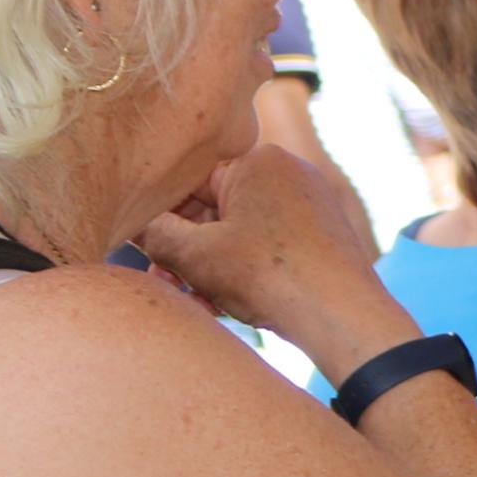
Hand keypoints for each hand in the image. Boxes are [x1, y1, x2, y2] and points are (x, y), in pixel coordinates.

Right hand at [139, 144, 408, 376]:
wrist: (344, 316)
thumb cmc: (271, 276)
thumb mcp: (196, 254)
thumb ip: (154, 232)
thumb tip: (131, 221)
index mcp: (257, 160)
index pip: (189, 182)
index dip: (159, 218)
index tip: (141, 249)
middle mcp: (287, 173)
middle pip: (214, 209)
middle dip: (185, 250)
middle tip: (165, 282)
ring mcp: (308, 204)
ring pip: (237, 232)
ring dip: (209, 267)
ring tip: (196, 301)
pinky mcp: (321, 236)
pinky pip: (266, 246)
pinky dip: (241, 272)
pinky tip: (223, 306)